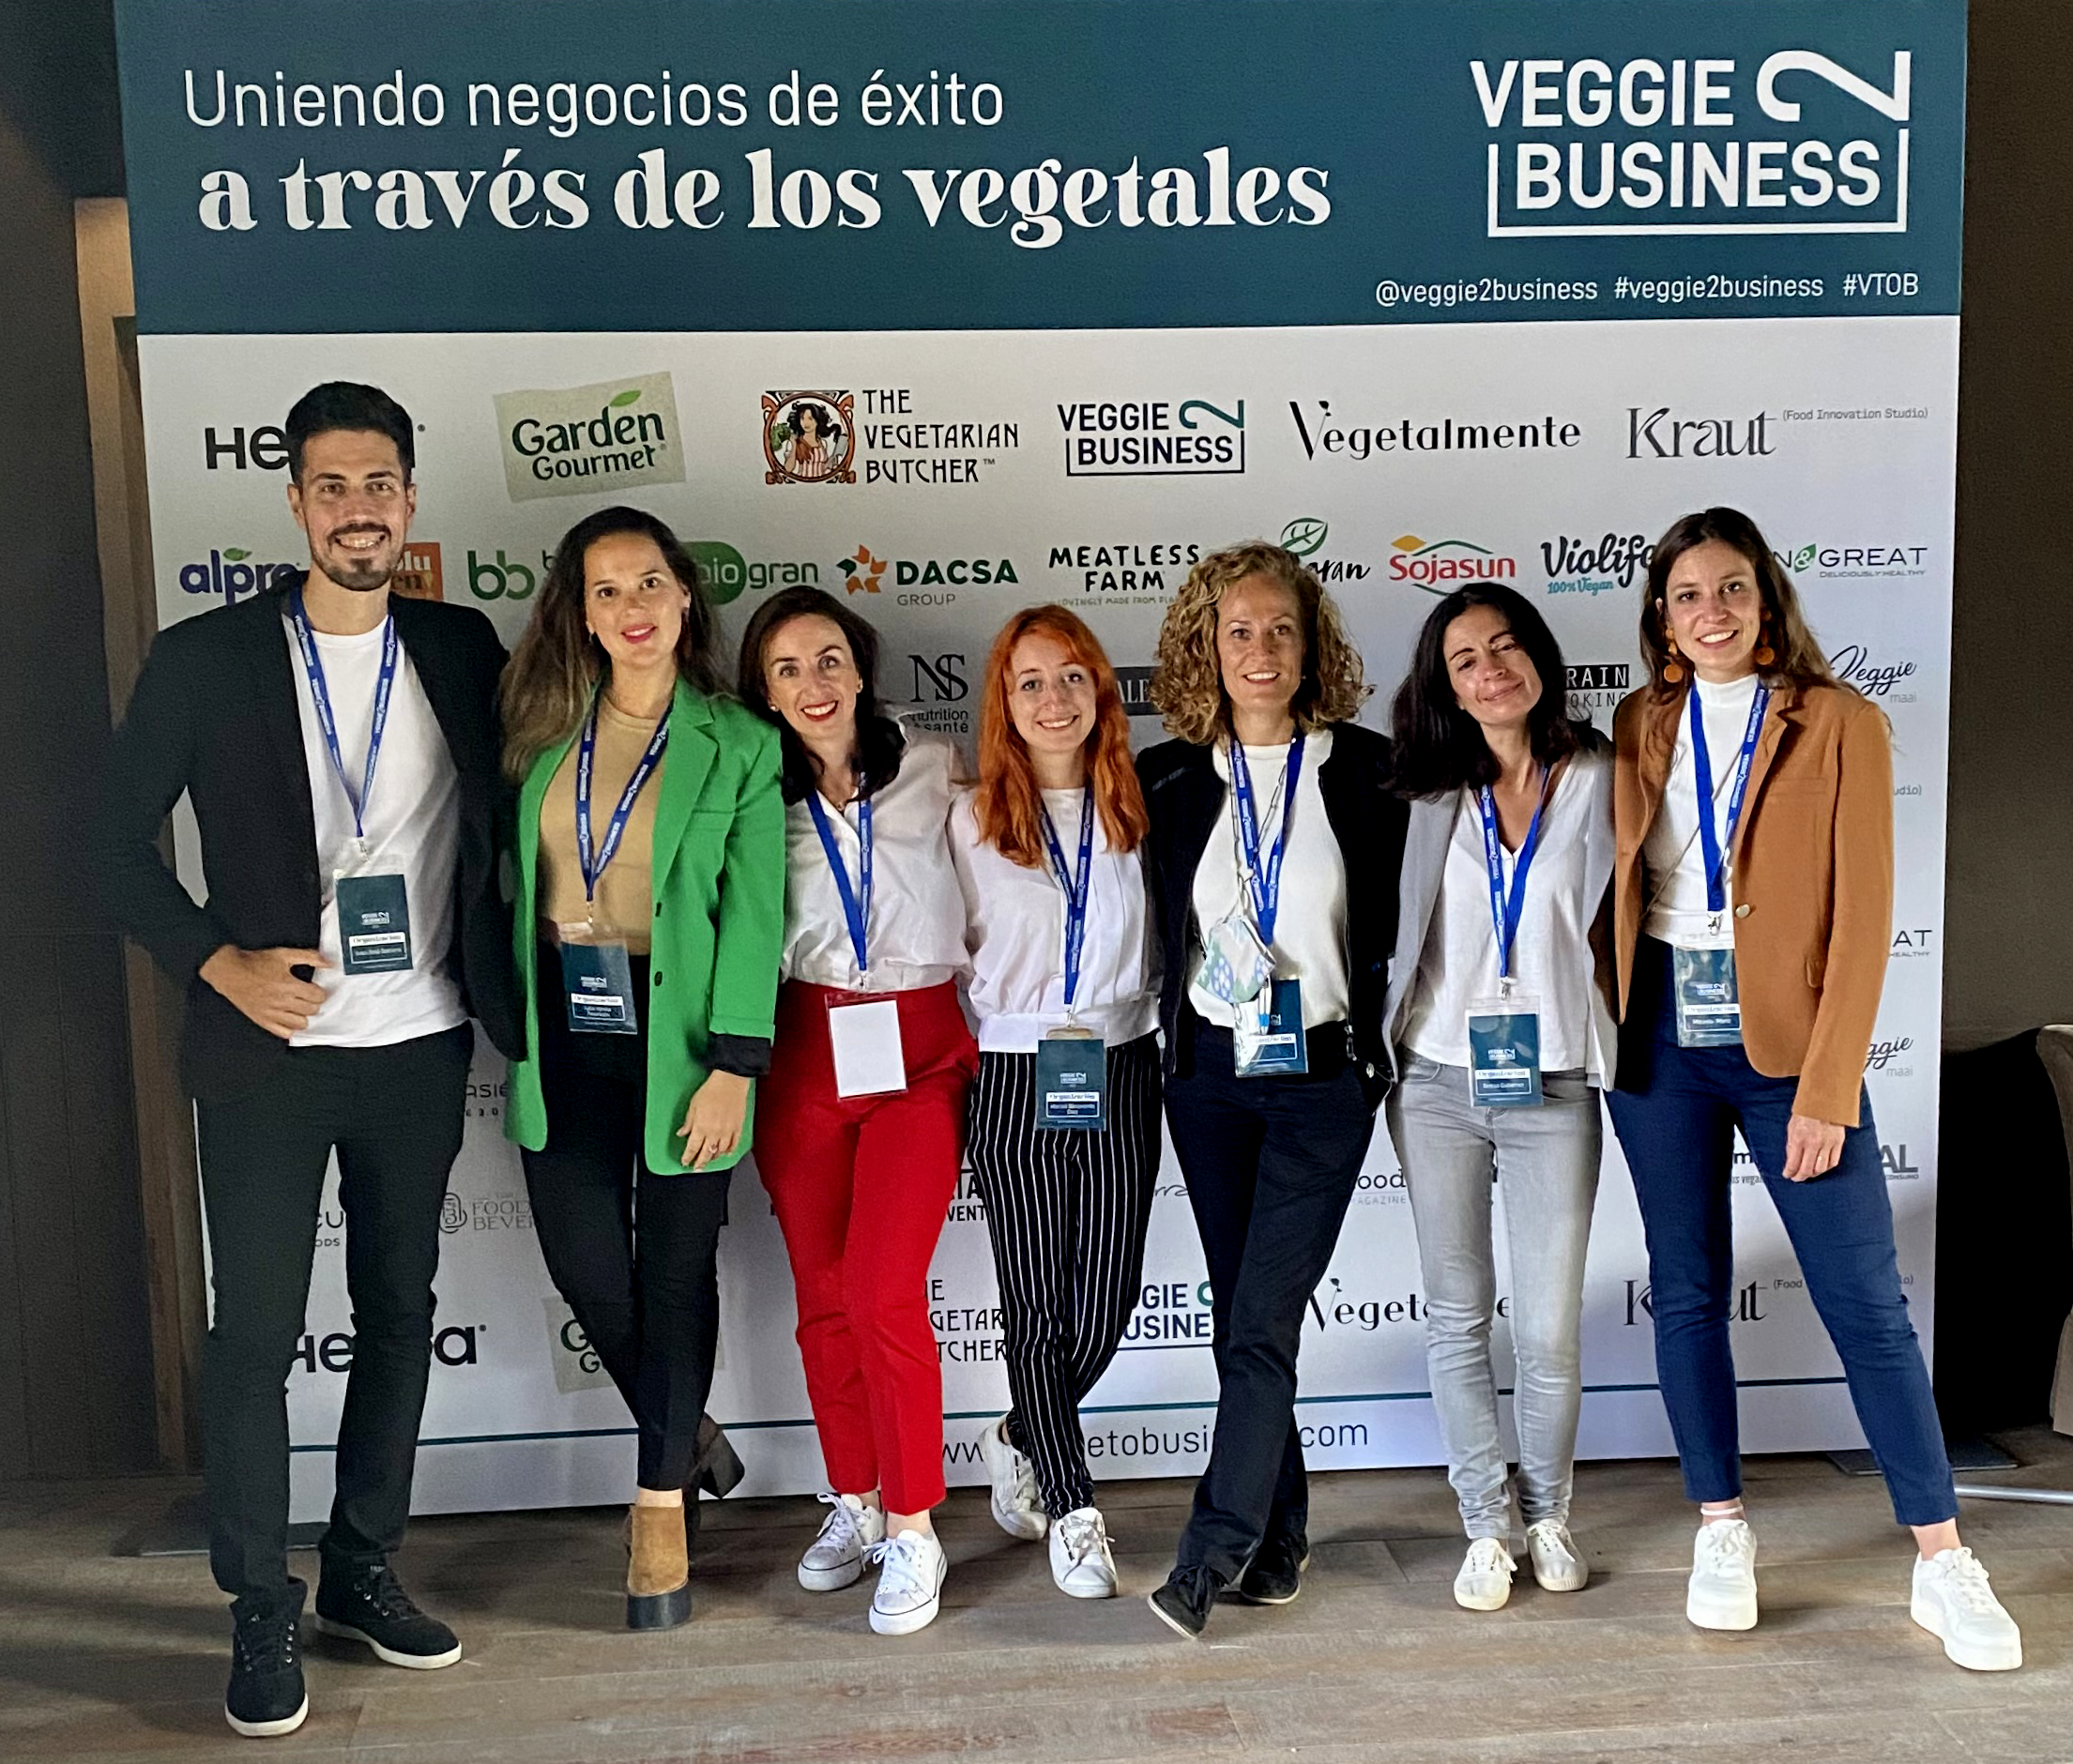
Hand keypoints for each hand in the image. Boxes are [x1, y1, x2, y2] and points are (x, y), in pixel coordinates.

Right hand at [199, 944, 330, 1039]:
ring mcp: (272, 1014)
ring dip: (303, 1015)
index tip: (314, 989)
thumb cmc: (255, 963)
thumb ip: (309, 957)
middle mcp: (281, 1002)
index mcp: (288, 985)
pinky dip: (290, 1028)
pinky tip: (288, 1018)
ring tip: (298, 1007)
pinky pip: (284, 1033)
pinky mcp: (263, 1021)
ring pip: (301, 1024)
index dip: (319, 991)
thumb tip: (328, 963)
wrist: (230, 972)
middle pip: (312, 1010)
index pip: (318, 996)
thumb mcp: (284, 954)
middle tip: (307, 996)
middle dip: (313, 1002)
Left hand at [678, 1070, 750, 1168]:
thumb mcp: (693, 1105)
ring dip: (713, 1158)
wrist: (730, 1082)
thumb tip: (682, 1133)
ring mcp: (727, 1131)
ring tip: (709, 1161)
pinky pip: (734, 1145)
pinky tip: (725, 1153)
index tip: (685, 1162)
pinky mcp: (738, 1128)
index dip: (688, 1157)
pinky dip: (729, 1151)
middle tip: (696, 1168)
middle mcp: (714, 1132)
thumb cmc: (712, 1090)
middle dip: (700, 1163)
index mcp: (701, 1127)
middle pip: (706, 1154)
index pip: (693, 1148)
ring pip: (720, 1152)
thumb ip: (688, 1122)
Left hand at [1782, 1113, 1845, 1181]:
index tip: (1787, 1175)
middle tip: (1797, 1178)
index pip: (1793, 1163)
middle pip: (1807, 1169)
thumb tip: (1790, 1160)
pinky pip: (1833, 1162)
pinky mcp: (1838, 1143)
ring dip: (1813, 1174)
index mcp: (1799, 1138)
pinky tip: (1821, 1167)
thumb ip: (1791, 1145)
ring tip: (1809, 1173)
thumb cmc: (1806, 1112)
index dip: (1789, 1172)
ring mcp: (1827, 1144)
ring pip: (1821, 1168)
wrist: (1824, 1100)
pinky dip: (1826, 1168)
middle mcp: (1814, 1143)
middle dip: (1800, 1177)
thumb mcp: (1791, 1127)